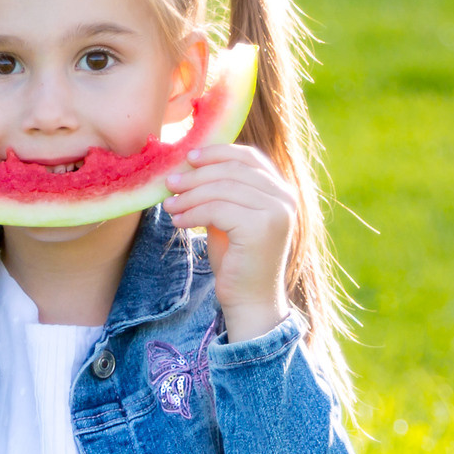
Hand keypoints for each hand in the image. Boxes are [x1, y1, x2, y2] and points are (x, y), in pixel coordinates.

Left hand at [163, 144, 294, 344]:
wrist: (250, 300)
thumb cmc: (237, 260)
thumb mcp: (230, 218)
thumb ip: (223, 192)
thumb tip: (191, 166)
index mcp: (281, 190)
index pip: (249, 157)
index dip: (217, 152)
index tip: (189, 157)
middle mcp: (284, 197)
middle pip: (232, 170)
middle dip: (196, 175)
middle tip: (169, 183)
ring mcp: (276, 211)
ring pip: (221, 189)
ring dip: (189, 195)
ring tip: (169, 206)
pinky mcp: (260, 228)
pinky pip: (217, 209)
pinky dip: (192, 213)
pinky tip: (178, 222)